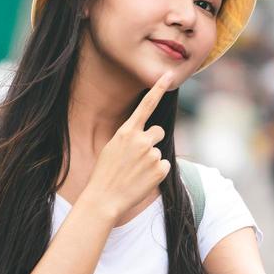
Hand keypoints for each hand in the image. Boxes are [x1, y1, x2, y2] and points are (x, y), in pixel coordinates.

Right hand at [78, 73, 173, 221]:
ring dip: (150, 160)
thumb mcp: (112, 147)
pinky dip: (156, 173)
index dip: (158, 88)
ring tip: (135, 172)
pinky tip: (142, 180)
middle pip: (158, 131)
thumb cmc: (105, 173)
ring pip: (158, 152)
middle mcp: (141, 140)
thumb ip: (130, 137)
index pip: (146, 105)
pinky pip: (164, 166)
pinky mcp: (160, 170)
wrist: (104, 198)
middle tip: (137, 158)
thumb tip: (148, 134)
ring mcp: (152, 155)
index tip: (168, 75)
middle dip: (151, 141)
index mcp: (126, 131)